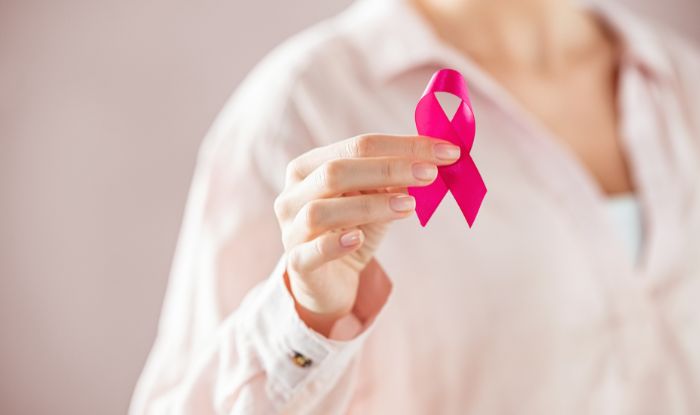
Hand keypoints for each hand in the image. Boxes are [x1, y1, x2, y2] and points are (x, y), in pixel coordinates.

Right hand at [274, 134, 459, 334]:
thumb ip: (396, 181)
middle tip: (430, 173)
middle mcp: (293, 193)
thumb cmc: (353, 230)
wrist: (330, 280)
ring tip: (409, 205)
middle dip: (388, 169)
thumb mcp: (377, 200)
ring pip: (322, 210)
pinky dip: (335, 244)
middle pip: (336, 171)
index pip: (358, 145)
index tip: (447, 151)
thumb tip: (434, 161)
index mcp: (310, 166)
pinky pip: (311, 251)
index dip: (403, 146)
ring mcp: (291, 228)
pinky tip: (359, 239)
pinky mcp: (297, 263)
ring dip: (369, 205)